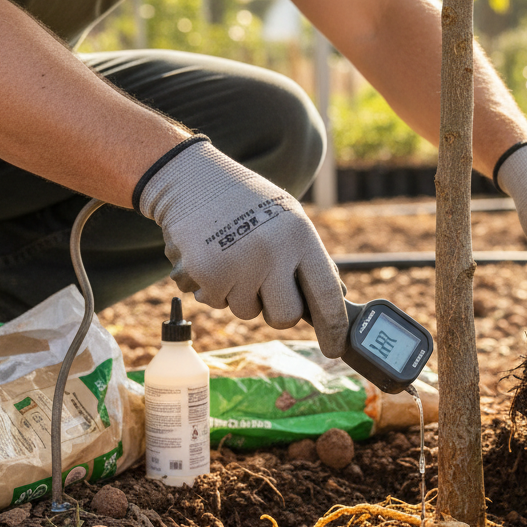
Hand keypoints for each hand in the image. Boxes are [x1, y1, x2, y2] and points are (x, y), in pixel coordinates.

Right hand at [136, 139, 348, 356]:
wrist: (190, 178)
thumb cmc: (246, 203)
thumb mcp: (290, 220)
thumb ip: (310, 259)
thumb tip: (335, 299)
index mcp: (301, 236)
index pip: (326, 293)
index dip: (333, 327)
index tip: (335, 348)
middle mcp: (273, 252)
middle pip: (286, 316)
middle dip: (276, 311)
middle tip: (264, 284)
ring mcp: (239, 264)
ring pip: (248, 312)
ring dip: (240, 294)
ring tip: (233, 256)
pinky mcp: (207, 274)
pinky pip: (217, 303)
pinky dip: (214, 288)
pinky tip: (212, 257)